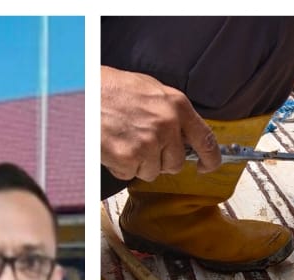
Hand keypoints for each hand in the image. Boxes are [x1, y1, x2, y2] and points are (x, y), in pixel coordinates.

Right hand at [101, 66, 220, 180]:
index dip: (210, 159)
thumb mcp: (151, 92)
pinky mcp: (129, 158)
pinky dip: (121, 166)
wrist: (83, 91)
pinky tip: (114, 147)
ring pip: (152, 173)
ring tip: (124, 140)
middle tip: (141, 145)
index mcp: (176, 106)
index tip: (206, 167)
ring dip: (138, 164)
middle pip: (175, 164)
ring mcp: (148, 143)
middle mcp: (166, 125)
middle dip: (160, 161)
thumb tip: (183, 136)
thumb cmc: (113, 89)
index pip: (205, 140)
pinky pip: (131, 175)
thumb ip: (171, 114)